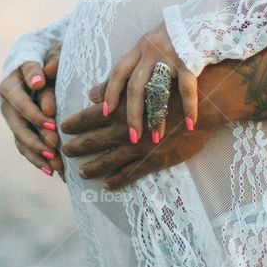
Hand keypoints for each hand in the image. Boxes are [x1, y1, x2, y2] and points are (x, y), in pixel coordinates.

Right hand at [0, 44, 64, 179]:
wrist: (40, 69)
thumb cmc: (49, 60)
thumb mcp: (52, 54)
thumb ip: (52, 60)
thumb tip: (48, 71)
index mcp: (12, 81)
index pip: (21, 91)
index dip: (34, 99)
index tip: (49, 103)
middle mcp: (8, 100)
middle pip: (19, 118)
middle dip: (36, 131)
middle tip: (55, 141)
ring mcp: (12, 117)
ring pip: (21, 136)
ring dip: (37, 150)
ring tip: (56, 162)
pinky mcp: (19, 130)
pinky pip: (24, 147)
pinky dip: (37, 159)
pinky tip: (52, 171)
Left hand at [60, 84, 210, 188]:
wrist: (205, 103)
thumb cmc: (174, 86)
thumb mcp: (142, 81)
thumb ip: (114, 88)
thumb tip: (92, 93)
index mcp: (119, 108)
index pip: (86, 119)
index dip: (71, 125)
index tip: (61, 130)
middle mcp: (123, 129)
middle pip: (91, 142)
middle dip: (75, 148)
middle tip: (63, 152)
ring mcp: (137, 147)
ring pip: (107, 161)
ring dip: (92, 167)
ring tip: (82, 172)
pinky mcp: (153, 160)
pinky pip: (130, 174)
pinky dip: (116, 180)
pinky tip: (107, 185)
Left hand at [97, 22, 197, 144]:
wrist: (207, 16)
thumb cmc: (175, 37)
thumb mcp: (146, 48)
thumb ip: (123, 70)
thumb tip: (91, 96)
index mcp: (140, 48)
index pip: (119, 72)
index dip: (110, 92)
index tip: (104, 115)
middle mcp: (153, 50)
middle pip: (136, 85)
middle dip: (132, 114)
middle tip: (132, 137)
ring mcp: (172, 54)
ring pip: (159, 90)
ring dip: (157, 115)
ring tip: (155, 138)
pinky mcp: (191, 59)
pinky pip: (187, 87)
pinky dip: (189, 107)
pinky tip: (189, 124)